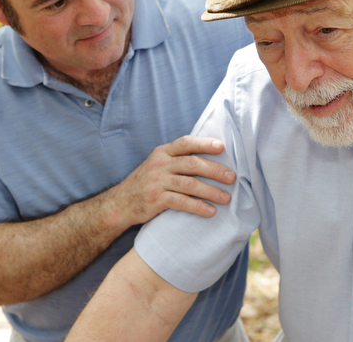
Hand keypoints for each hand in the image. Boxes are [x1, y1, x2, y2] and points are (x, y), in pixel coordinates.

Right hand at [106, 136, 235, 228]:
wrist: (120, 203)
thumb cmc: (147, 182)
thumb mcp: (159, 164)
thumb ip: (178, 159)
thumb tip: (211, 157)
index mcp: (163, 152)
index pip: (186, 143)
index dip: (204, 143)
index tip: (222, 147)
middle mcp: (160, 164)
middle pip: (192, 163)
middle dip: (215, 170)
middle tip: (232, 177)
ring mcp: (157, 181)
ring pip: (190, 184)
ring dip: (211, 191)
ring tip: (226, 198)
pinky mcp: (156, 199)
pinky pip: (182, 202)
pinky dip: (198, 206)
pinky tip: (210, 211)